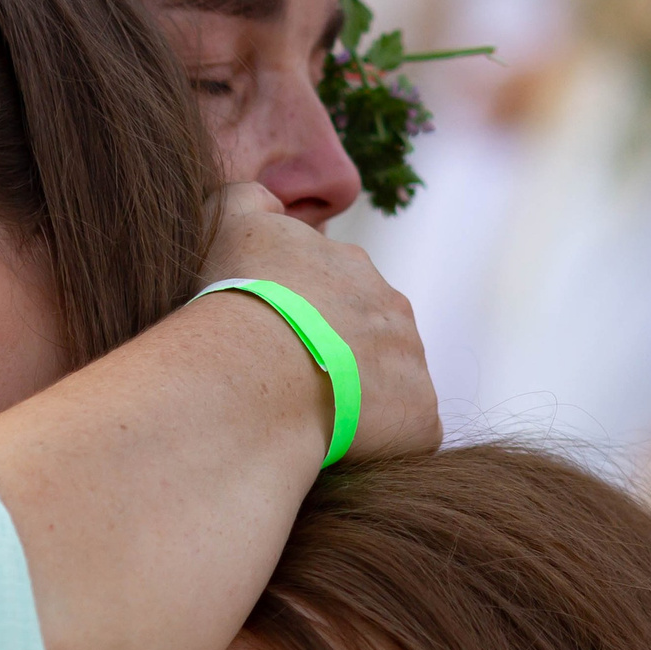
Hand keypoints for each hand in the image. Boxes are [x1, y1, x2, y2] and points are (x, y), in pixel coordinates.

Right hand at [198, 182, 438, 458]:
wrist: (256, 367)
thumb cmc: (236, 297)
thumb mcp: (230, 222)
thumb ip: (251, 199)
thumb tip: (270, 203)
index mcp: (352, 267)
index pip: (336, 291)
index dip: (303, 317)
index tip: (275, 339)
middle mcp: (393, 308)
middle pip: (370, 337)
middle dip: (338, 358)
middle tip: (291, 384)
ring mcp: (411, 363)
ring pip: (389, 385)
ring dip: (359, 401)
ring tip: (309, 421)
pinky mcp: (419, 418)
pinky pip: (405, 435)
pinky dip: (376, 443)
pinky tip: (335, 451)